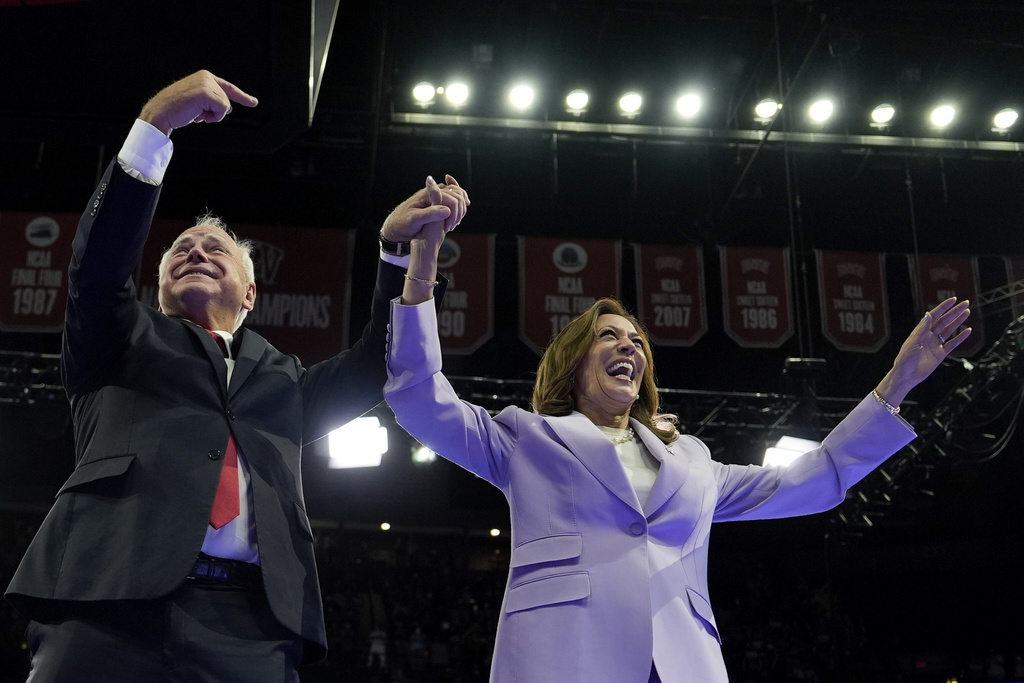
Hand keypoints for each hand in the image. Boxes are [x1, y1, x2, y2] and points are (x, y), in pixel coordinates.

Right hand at [138, 70, 257, 135]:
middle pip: (227, 101)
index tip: (254, 102)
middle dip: (215, 112)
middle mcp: (206, 77)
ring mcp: (206, 83)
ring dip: (212, 115)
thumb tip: (229, 109)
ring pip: (225, 106)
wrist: (161, 113)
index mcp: (204, 77)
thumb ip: (214, 102)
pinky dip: (213, 117)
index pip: (228, 88)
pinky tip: (197, 115)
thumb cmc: (177, 110)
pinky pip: (222, 110)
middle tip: (195, 112)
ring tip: (194, 112)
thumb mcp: (198, 103)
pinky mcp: (206, 92)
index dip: (242, 96)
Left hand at [381, 174, 469, 242]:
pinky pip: (452, 202)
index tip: (448, 227)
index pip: (451, 196)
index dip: (454, 211)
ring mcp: (435, 198)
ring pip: (456, 197)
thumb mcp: (415, 220)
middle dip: (459, 209)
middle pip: (457, 193)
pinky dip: (457, 210)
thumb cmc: (402, 223)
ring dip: (460, 209)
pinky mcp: (435, 205)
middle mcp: (433, 193)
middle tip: (453, 225)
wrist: (395, 227)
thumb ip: (430, 214)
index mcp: (428, 194)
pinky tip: (454, 221)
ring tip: (453, 225)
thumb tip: (447, 210)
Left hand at [874, 297, 970, 405]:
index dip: (943, 307)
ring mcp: (935, 345)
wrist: (907, 375)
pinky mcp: (940, 354)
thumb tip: (928, 314)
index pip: (934, 316)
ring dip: (958, 321)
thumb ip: (922, 329)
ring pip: (949, 330)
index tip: (953, 300)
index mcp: (921, 331)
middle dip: (954, 312)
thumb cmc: (905, 358)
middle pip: (944, 321)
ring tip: (967, 312)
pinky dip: (960, 338)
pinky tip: (968, 330)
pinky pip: (952, 344)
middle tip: (966, 303)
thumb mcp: (913, 342)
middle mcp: (929, 336)